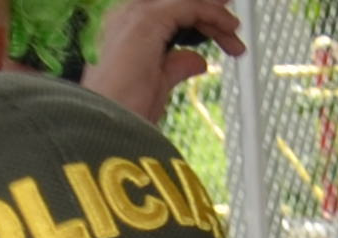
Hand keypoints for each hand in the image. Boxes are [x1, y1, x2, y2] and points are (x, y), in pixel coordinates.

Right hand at [83, 0, 239, 115]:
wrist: (102, 126)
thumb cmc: (120, 114)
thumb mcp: (157, 84)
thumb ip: (176, 66)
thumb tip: (197, 61)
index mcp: (123, 29)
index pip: (167, 13)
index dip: (197, 20)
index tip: (223, 35)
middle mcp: (125, 15)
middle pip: (175, 3)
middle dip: (206, 10)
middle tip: (232, 25)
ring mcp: (134, 15)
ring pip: (183, 1)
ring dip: (213, 13)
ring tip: (235, 29)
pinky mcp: (148, 20)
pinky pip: (189, 7)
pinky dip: (212, 15)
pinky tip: (228, 29)